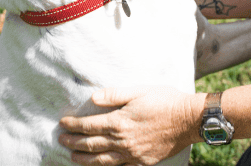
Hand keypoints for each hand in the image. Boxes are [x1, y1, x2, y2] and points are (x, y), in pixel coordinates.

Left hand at [59, 86, 204, 165]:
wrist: (188, 120)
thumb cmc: (165, 101)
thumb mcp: (139, 91)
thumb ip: (114, 94)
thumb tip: (93, 98)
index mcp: (119, 121)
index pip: (89, 125)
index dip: (73, 125)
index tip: (62, 123)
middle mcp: (122, 140)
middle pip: (91, 144)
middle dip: (73, 142)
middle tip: (61, 140)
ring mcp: (132, 153)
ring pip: (102, 160)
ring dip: (84, 159)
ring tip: (72, 156)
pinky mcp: (142, 161)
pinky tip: (100, 165)